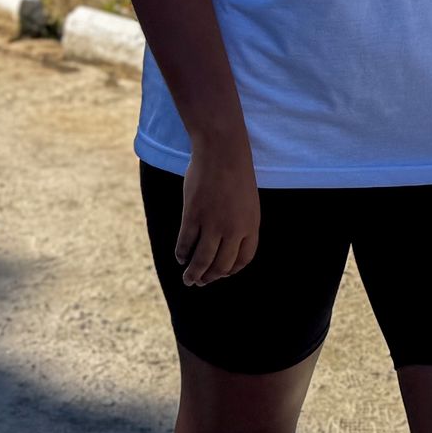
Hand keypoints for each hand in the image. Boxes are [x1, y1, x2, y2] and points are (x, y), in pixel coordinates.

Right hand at [175, 139, 260, 286]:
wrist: (222, 151)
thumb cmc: (235, 173)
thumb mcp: (247, 201)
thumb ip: (241, 224)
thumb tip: (226, 246)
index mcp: (251, 225)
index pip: (242, 260)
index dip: (231, 270)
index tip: (222, 274)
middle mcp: (233, 229)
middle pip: (221, 265)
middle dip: (210, 277)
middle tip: (201, 281)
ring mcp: (213, 223)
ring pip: (202, 260)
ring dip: (194, 274)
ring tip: (188, 279)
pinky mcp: (193, 215)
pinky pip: (186, 243)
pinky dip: (182, 254)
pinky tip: (180, 257)